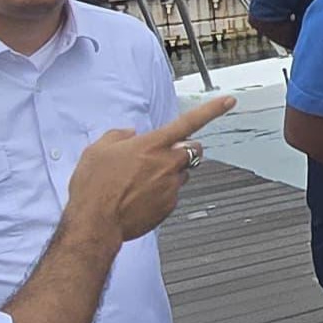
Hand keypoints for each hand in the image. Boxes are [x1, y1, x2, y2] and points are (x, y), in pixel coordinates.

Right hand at [66, 96, 234, 242]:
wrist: (95, 222)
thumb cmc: (94, 186)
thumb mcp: (98, 150)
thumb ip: (118, 136)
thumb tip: (129, 134)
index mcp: (152, 144)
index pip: (189, 121)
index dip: (212, 109)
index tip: (228, 101)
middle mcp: (167, 164)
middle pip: (194, 150)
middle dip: (186, 148)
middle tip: (166, 154)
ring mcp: (171, 186)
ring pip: (183, 173)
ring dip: (171, 172)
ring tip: (142, 180)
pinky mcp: (169, 206)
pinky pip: (172, 194)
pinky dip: (161, 193)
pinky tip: (139, 197)